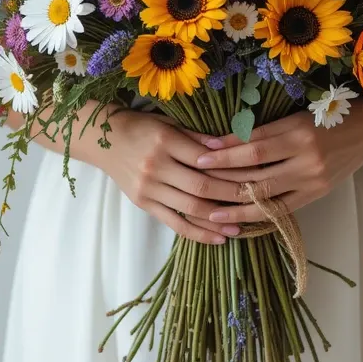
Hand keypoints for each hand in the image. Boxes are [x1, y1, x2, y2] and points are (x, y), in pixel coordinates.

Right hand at [90, 110, 246, 244]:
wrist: (104, 141)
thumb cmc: (142, 128)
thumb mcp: (169, 123)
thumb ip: (197, 137)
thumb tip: (231, 147)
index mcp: (165, 141)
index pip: (205, 159)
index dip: (231, 168)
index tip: (255, 174)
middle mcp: (155, 166)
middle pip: (201, 186)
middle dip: (232, 196)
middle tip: (257, 201)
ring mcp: (148, 188)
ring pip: (190, 208)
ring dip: (219, 220)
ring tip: (242, 226)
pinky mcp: (143, 204)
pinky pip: (174, 223)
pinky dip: (198, 233)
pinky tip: (219, 238)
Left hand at [189, 101, 362, 224]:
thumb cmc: (326, 116)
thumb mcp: (294, 116)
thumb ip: (263, 131)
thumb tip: (221, 141)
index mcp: (298, 133)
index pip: (253, 148)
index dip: (225, 154)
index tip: (200, 156)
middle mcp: (306, 160)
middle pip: (256, 175)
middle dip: (223, 181)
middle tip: (194, 185)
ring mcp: (313, 181)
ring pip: (266, 197)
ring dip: (235, 205)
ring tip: (208, 211)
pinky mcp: (317, 196)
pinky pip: (281, 210)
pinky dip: (257, 216)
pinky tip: (237, 221)